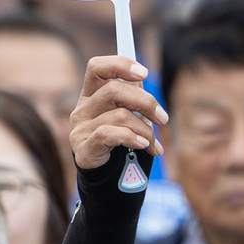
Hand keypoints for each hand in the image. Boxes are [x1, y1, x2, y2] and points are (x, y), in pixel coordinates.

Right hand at [69, 55, 167, 169]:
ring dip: (145, 129)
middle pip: (114, 90)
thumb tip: (142, 77)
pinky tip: (143, 146)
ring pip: (119, 115)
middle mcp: (82, 109)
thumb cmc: (121, 144)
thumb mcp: (129, 116)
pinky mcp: (84, 149)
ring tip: (153, 143)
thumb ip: (133, 98)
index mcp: (91, 95)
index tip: (144, 73)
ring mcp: (80, 129)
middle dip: (146, 103)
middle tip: (163, 118)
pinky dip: (133, 138)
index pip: (96, 67)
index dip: (120, 65)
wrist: (109, 179)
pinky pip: (110, 134)